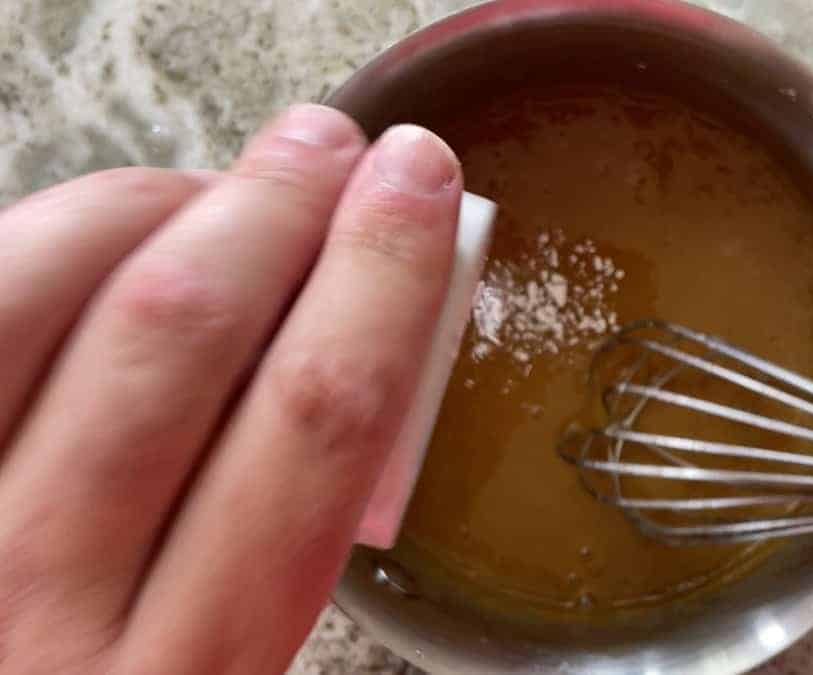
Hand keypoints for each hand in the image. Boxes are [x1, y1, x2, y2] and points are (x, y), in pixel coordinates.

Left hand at [0, 105, 461, 673]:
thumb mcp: (241, 660)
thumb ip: (299, 524)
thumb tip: (357, 323)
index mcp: (190, 672)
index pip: (315, 422)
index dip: (380, 275)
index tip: (412, 191)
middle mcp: (39, 613)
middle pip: (180, 336)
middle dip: (276, 205)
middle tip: (326, 148)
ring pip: (43, 297)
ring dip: (158, 202)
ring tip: (221, 188)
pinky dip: (49, 238)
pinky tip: (105, 235)